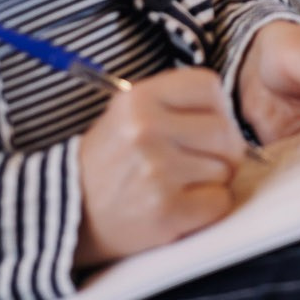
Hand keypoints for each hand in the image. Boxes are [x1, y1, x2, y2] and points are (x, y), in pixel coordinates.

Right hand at [74, 67, 248, 266]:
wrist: (71, 213)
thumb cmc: (110, 162)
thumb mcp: (129, 114)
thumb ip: (175, 102)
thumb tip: (228, 111)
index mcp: (139, 99)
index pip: (209, 86)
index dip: (217, 107)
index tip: (206, 122)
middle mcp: (147, 130)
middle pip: (225, 131)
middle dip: (224, 149)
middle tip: (201, 161)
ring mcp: (156, 171)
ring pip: (225, 168)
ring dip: (214, 180)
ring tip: (181, 183)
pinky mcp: (166, 210)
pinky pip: (220, 201)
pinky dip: (209, 206)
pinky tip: (183, 204)